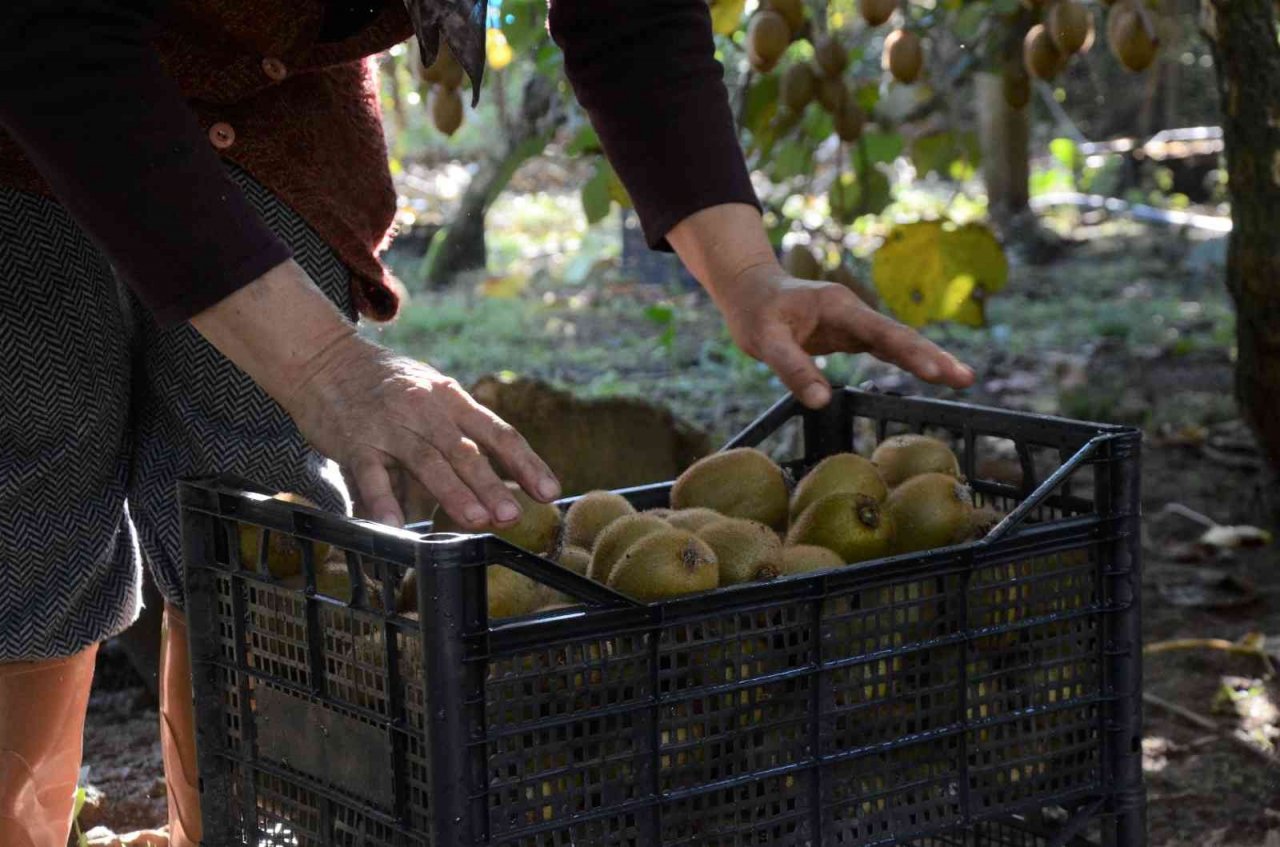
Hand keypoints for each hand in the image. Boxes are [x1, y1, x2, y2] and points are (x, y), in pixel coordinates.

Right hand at [192, 260, 558, 528]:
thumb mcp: (429, 394)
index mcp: (451, 398)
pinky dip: (383, 501)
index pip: (498, 432)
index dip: (526, 462)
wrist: (323, 358)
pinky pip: (371, 475)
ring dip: (453, 492)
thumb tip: (495, 481)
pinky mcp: (356, 441)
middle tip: (512, 515)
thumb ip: (458, 432)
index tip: (549, 490)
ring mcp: (390, 425)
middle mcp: (425, 409)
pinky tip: (397, 525)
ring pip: (427, 461)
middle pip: (465, 450)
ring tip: (476, 520)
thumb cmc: (385, 384)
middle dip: (491, 484)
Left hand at [715, 263, 974, 407]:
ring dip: (927, 359)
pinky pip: (883, 348)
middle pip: (899, 336)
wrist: (749, 290)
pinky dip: (906, 359)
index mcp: (838, 307)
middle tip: (966, 378)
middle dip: (933, 357)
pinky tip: (929, 372)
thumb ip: (793, 368)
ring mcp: (853, 323)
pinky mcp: (849, 335)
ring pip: (896, 342)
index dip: (908, 352)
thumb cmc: (755, 311)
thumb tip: (822, 402)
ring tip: (960, 379)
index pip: (880, 332)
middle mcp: (853, 312)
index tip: (934, 371)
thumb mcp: (764, 341)